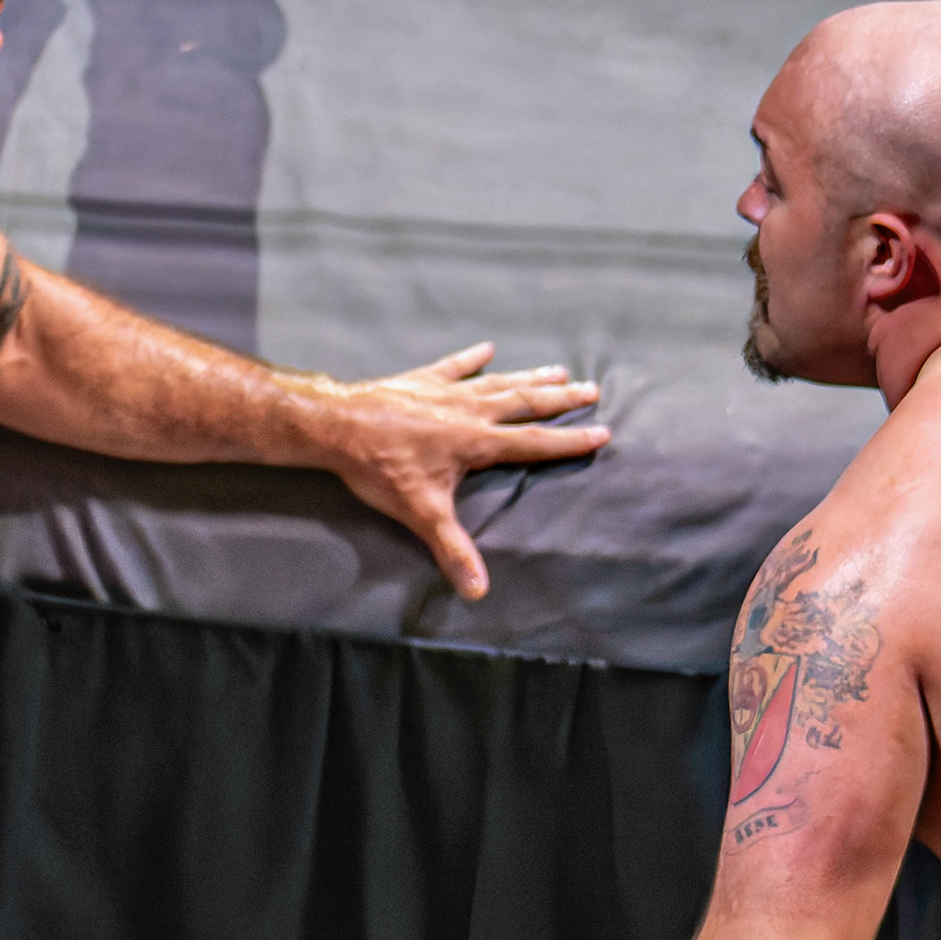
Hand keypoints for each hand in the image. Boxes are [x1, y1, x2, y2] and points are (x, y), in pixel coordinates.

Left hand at [319, 345, 608, 600]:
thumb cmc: (380, 469)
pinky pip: (454, 366)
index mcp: (476, 442)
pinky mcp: (422, 381)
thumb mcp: (421, 514)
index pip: (533, 443)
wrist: (339, 427)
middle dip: (561, 400)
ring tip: (559, 371)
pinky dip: (472, 359)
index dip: (568, 441)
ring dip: (530, 377)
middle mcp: (469, 411)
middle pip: (525, 404)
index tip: (601, 433)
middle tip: (592, 390)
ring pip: (499, 382)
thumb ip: (453, 550)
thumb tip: (479, 591)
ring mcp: (446, 392)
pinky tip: (488, 348)